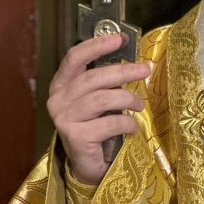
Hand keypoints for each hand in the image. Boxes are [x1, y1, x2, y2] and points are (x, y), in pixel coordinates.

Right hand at [47, 34, 149, 185]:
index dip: (97, 45)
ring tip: (139, 105)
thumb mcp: (99, 100)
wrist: (89, 165)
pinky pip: (109, 123)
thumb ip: (107, 82)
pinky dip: (127, 124)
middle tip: (146, 69)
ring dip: (127, 100)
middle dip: (123, 71)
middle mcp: (58, 100)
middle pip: (93, 78)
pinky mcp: (76, 137)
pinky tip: (133, 128)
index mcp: (62, 85)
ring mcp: (64, 119)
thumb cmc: (97, 127)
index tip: (120, 38)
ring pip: (103, 99)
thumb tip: (134, 62)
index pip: (75, 57)